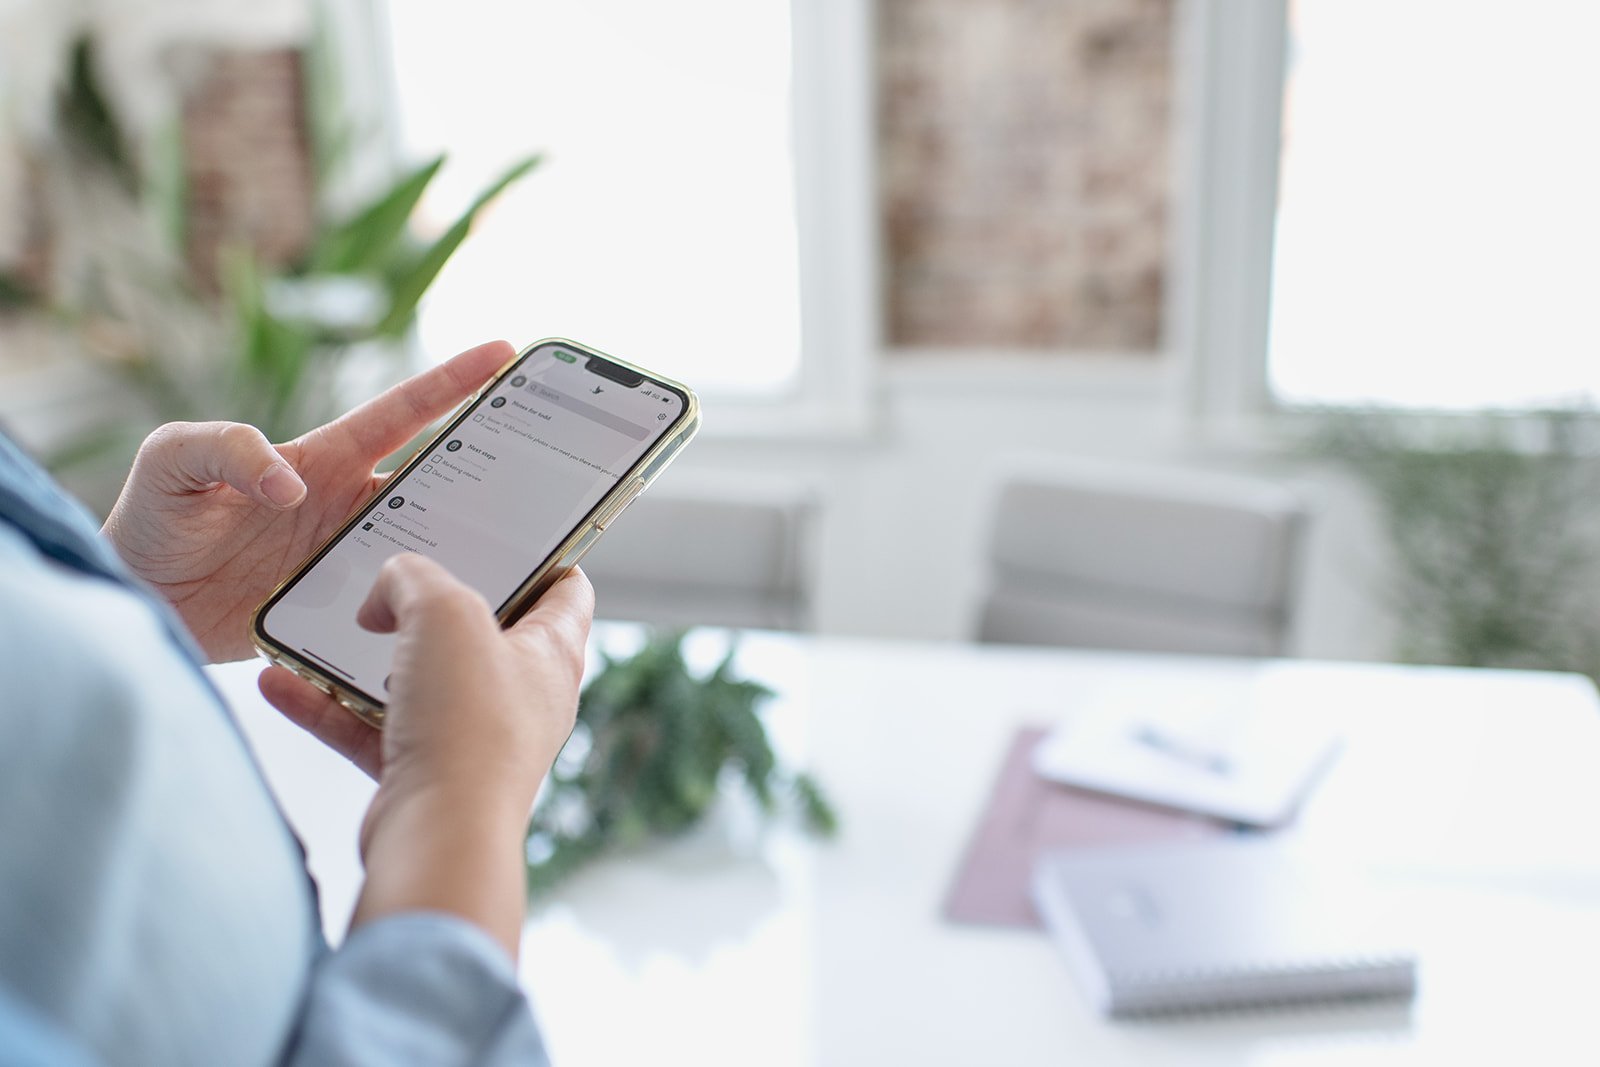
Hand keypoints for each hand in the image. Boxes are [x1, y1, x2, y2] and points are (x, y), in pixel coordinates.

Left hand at [102, 340, 514, 661]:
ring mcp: (350, 559)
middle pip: (439, 480)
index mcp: (324, 460)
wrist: (138, 604)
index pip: (403, 414)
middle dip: (495, 465)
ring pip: (429, 548)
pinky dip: (424, 614)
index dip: (452, 382)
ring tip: (522, 551)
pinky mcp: (343, 612)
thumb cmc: (151, 521)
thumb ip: (226, 448)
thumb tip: (290, 484)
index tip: (501, 354)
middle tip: (549, 460)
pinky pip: (394, 611)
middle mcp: (349, 506)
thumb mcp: (172, 461)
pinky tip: (453, 624)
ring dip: (471, 548)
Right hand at [260, 555, 594, 957]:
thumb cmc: (468, 724)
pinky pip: (368, 729)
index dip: (540, 553)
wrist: (439, 839)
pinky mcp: (424, 773)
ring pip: (416, 681)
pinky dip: (326, 707)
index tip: (501, 531)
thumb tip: (388, 592)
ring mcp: (473, 738)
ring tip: (323, 623)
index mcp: (552, 653)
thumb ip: (414, 578)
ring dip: (364, 656)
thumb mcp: (445, 613)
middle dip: (434, 602)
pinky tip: (277, 682)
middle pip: (482, 630)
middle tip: (395, 570)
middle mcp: (521, 696)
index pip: (566, 588)